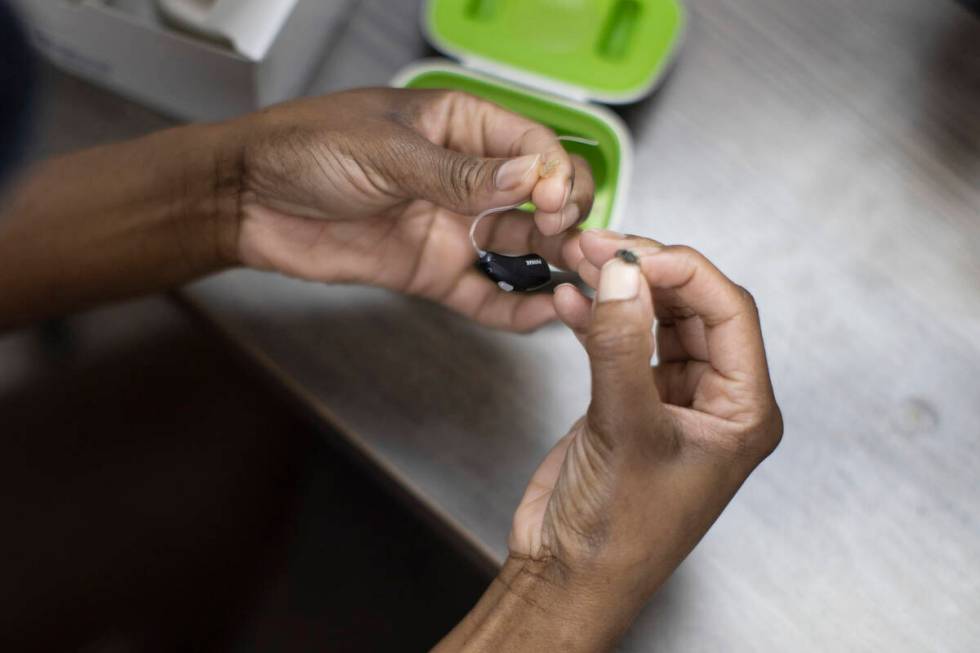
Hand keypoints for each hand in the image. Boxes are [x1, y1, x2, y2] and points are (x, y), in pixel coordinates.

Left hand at [228, 88, 594, 331]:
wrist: (248, 200)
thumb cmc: (306, 148)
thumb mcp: (387, 150)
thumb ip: (459, 172)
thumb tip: (528, 178)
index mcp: (460, 127)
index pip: (532, 147)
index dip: (552, 174)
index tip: (550, 200)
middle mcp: (466, 179)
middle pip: (540, 198)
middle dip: (563, 217)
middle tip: (562, 238)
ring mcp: (452, 228)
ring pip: (521, 248)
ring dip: (552, 263)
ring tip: (574, 281)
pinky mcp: (431, 272)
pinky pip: (483, 293)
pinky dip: (514, 307)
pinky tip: (542, 314)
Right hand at [503, 231, 781, 643]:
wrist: (566, 574)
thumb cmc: (616, 532)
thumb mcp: (625, 430)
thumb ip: (620, 345)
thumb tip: (621, 273)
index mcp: (742, 411)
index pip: (730, 313)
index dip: (685, 273)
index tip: (635, 255)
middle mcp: (713, 400)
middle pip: (693, 307)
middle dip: (649, 272)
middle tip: (603, 246)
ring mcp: (668, 399)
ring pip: (655, 318)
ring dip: (621, 289)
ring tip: (582, 259)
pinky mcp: (627, 402)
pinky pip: (620, 342)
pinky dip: (596, 317)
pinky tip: (572, 298)